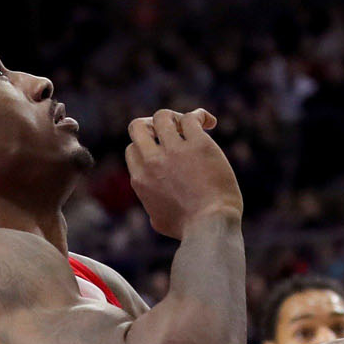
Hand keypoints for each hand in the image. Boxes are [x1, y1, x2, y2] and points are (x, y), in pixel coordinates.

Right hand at [126, 109, 241, 238]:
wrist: (210, 225)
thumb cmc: (189, 227)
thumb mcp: (158, 220)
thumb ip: (152, 204)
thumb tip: (155, 204)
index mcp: (140, 178)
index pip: (133, 149)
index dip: (147, 147)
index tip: (164, 151)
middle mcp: (152, 161)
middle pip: (138, 126)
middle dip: (152, 125)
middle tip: (172, 132)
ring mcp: (174, 151)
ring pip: (163, 116)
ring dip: (176, 118)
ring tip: (193, 126)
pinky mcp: (198, 144)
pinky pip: (191, 117)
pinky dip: (200, 116)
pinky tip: (210, 123)